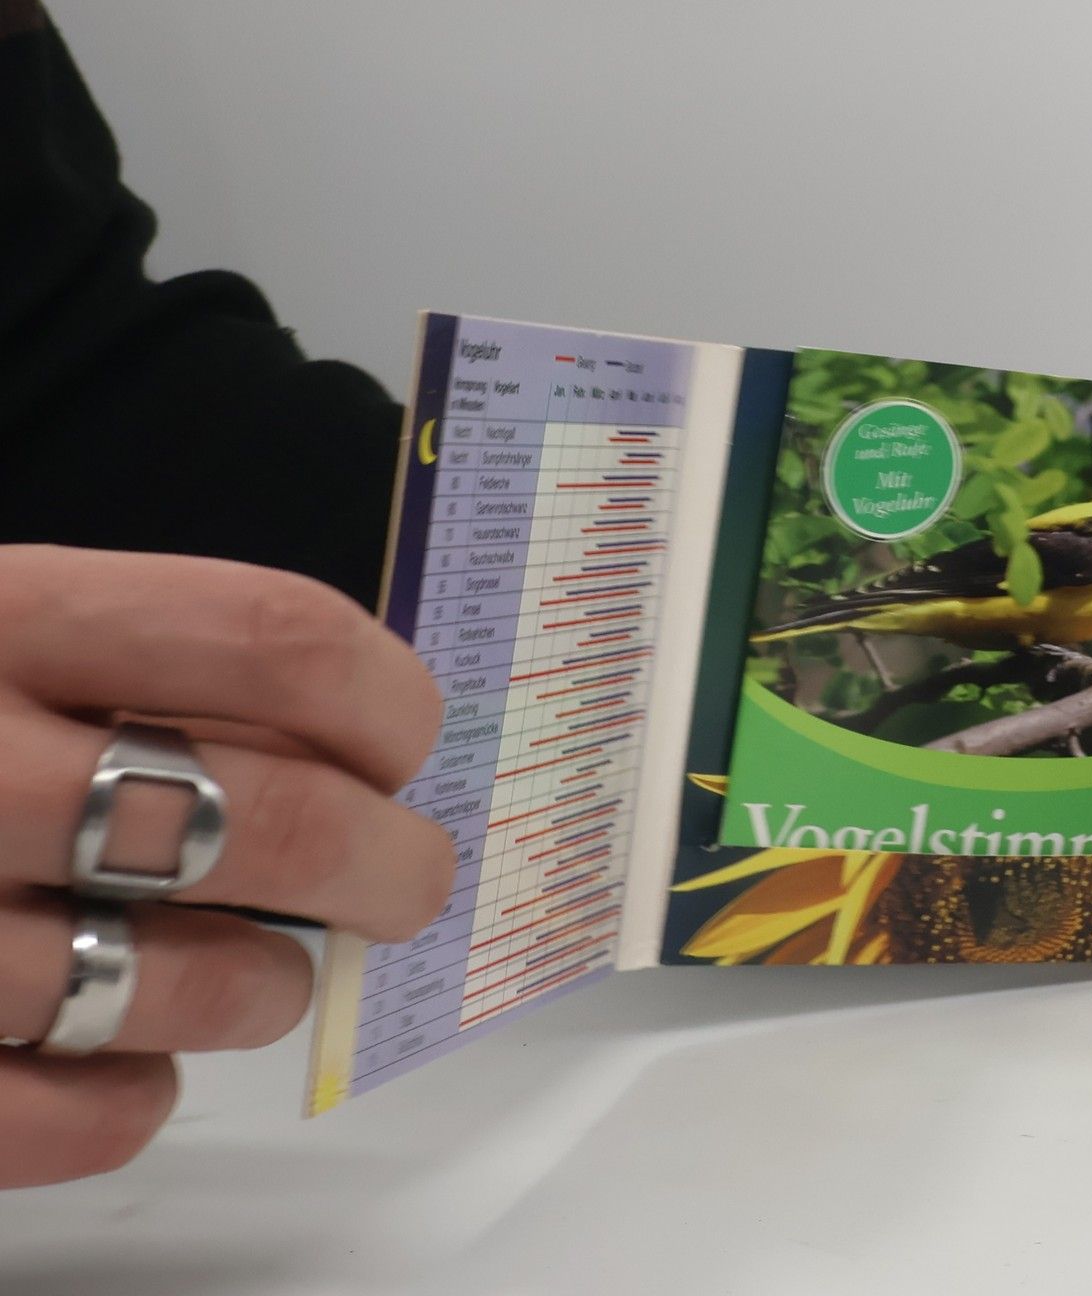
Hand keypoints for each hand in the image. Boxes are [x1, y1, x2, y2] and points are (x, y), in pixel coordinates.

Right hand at [0, 547, 453, 1187]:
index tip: (412, 745)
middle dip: (388, 864)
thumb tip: (356, 745)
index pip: (272, 637)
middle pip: (267, 817)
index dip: (386, 697)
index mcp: (4, 615)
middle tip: (410, 883)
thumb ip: (144, 662)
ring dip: (261, 989)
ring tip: (268, 978)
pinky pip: (53, 1115)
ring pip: (170, 980)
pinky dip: (130, 1103)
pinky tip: (141, 1070)